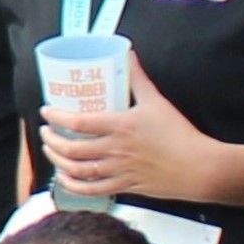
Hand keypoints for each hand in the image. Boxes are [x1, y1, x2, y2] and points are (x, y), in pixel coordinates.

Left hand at [38, 54, 216, 206]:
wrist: (198, 168)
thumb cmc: (179, 134)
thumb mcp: (156, 101)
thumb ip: (138, 78)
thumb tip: (128, 53)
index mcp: (120, 126)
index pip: (78, 121)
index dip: (57, 116)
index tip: (46, 111)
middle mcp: (114, 150)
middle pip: (71, 148)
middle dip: (52, 140)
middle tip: (45, 132)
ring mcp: (117, 170)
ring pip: (77, 170)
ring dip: (58, 161)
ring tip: (51, 151)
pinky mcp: (123, 186)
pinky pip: (91, 190)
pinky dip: (73, 185)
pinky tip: (64, 178)